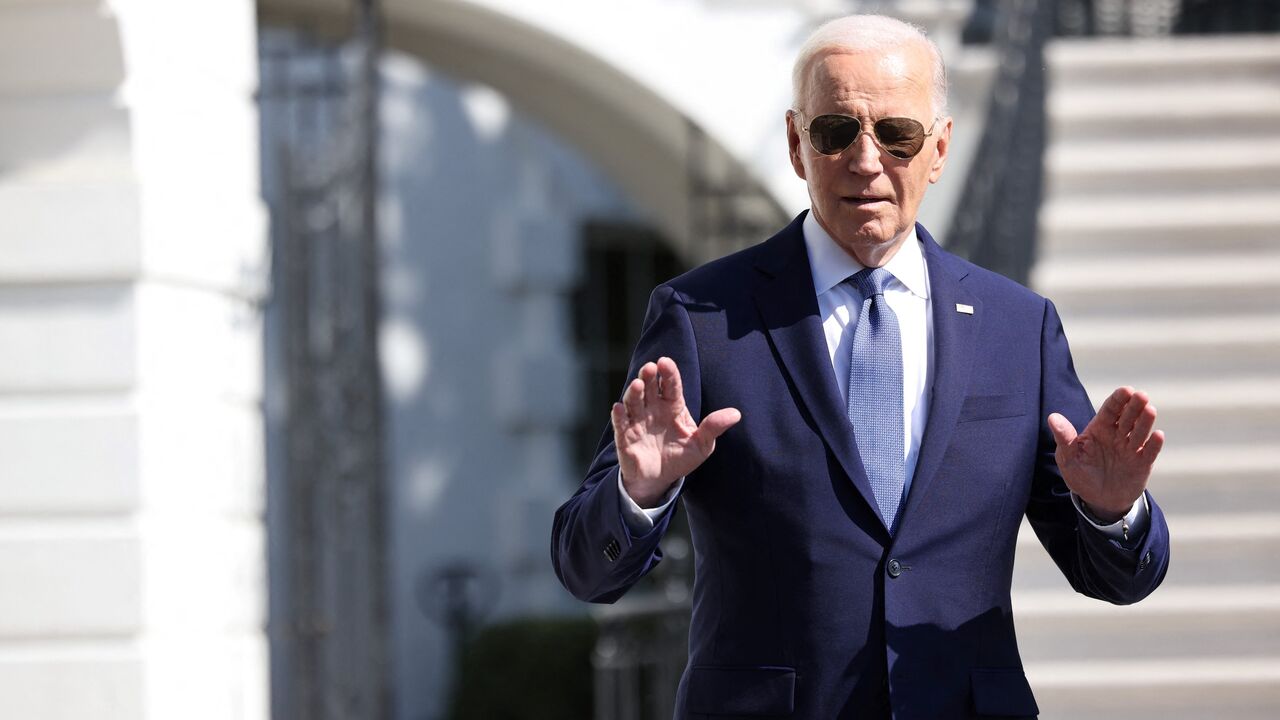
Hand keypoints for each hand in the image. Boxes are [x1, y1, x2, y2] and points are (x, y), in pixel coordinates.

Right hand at [611, 356, 740, 507]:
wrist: (659, 480)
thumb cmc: (680, 458)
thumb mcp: (702, 445)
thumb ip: (714, 428)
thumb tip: (736, 414)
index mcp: (672, 407)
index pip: (671, 385)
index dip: (668, 373)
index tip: (665, 362)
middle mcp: (653, 409)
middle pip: (650, 388)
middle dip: (648, 377)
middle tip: (649, 368)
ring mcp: (637, 421)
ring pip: (633, 401)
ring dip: (634, 392)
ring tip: (637, 385)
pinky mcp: (624, 436)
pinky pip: (620, 423)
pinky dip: (618, 415)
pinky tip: (618, 408)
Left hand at [1048, 387, 1164, 521]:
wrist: (1098, 500)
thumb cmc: (1080, 474)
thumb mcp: (1068, 458)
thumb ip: (1064, 438)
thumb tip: (1052, 417)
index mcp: (1100, 428)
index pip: (1110, 410)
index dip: (1118, 399)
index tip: (1126, 390)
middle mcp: (1118, 435)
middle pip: (1128, 416)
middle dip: (1135, 405)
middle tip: (1141, 395)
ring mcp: (1131, 448)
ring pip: (1140, 431)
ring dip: (1145, 421)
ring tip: (1149, 410)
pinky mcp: (1142, 464)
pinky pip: (1149, 452)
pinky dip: (1154, 444)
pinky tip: (1158, 435)